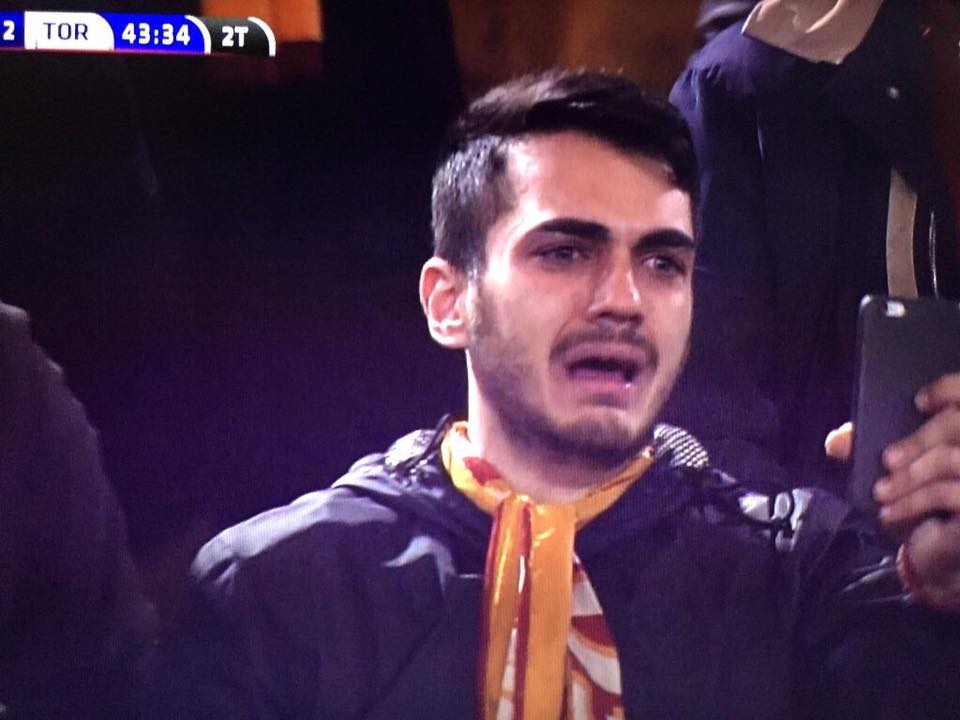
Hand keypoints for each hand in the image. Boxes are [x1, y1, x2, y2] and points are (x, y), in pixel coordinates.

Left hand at [825, 374, 959, 610]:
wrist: (938, 556)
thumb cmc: (920, 504)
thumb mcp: (893, 470)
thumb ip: (866, 447)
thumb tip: (836, 440)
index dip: (949, 389)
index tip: (918, 402)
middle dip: (920, 440)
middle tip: (888, 459)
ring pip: (953, 460)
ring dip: (910, 476)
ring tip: (882, 491)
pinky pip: (950, 493)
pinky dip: (913, 501)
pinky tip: (888, 512)